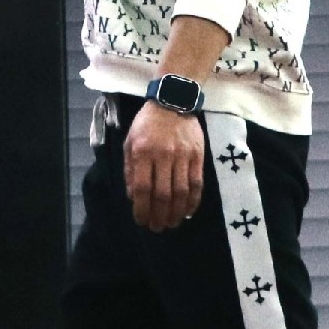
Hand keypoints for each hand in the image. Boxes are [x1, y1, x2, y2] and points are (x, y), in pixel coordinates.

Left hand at [124, 103, 206, 231]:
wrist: (173, 101)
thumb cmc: (147, 123)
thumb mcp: (130, 142)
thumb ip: (130, 170)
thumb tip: (133, 197)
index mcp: (143, 152)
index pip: (143, 188)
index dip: (142, 209)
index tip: (141, 221)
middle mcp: (163, 155)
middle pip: (162, 194)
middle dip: (159, 215)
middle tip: (157, 227)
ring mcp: (183, 156)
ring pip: (181, 192)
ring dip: (176, 212)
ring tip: (171, 223)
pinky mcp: (198, 156)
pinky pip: (196, 183)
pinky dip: (193, 201)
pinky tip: (188, 211)